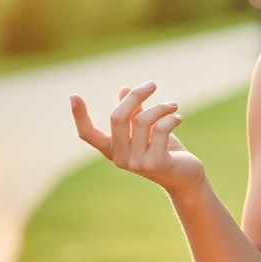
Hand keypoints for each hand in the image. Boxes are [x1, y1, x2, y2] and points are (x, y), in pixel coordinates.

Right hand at [70, 81, 204, 193]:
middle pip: (117, 117)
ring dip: (161, 107)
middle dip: (135, 95)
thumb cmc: (166, 151)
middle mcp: (120, 158)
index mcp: (113, 149)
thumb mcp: (148, 130)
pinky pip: (161, 130)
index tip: (74, 96)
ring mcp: (136, 163)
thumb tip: (124, 89)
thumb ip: (135, 113)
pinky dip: (171, 118)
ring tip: (173, 105)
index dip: (79, 116)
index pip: (88, 134)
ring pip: (143, 121)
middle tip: (152, 84)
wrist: (186, 177)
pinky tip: (178, 118)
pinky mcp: (155, 164)